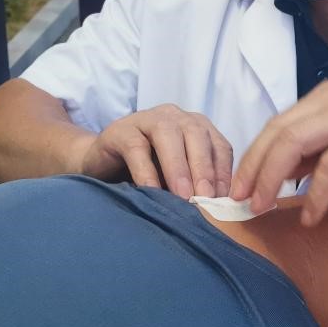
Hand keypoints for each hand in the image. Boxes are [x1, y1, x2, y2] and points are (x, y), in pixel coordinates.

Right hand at [83, 105, 232, 198]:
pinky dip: (146, 170)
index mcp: (195, 127)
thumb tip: (219, 209)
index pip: (219, 145)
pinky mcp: (120, 131)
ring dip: (178, 167)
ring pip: (167, 135)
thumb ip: (197, 185)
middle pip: (196, 135)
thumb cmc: (147, 174)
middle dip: (203, 168)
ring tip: (183, 196)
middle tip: (206, 199)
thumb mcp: (177, 179)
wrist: (102, 166)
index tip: (225, 200)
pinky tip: (151, 190)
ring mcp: (146, 119)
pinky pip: (136, 147)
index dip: (223, 172)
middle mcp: (174, 117)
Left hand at [230, 81, 327, 224]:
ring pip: (293, 144)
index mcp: (327, 96)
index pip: (276, 124)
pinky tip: (312, 217)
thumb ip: (319, 151)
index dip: (253, 157)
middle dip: (254, 169)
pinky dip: (315, 195)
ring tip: (264, 208)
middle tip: (241, 201)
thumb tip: (282, 174)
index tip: (240, 187)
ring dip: (272, 179)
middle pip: (277, 132)